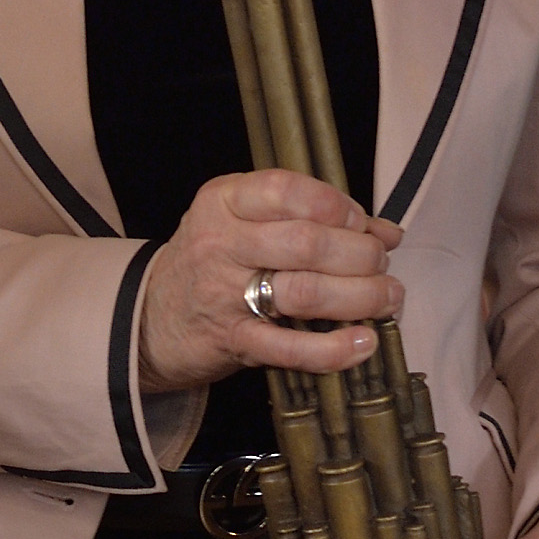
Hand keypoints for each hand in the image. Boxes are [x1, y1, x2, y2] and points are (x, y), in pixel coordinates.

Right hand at [136, 169, 400, 393]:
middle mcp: (221, 242)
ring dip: (360, 296)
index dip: (336, 205)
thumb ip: (311, 219)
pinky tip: (364, 342)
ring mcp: (225, 295)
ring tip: (388, 297)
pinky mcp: (233, 342)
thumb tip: (386, 231)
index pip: (287, 190)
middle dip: (359, 253)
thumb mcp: (246, 223)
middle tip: (381, 263)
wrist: (150, 317)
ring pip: (306, 292)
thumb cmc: (212, 261)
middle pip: (306, 243)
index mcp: (224, 200)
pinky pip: (290, 348)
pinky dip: (334, 348)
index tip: (360, 223)